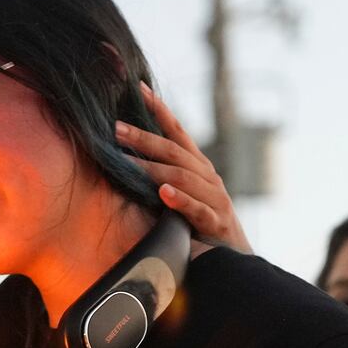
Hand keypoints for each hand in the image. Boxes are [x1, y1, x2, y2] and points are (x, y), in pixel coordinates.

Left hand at [116, 81, 251, 252]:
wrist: (232, 259)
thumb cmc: (200, 225)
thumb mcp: (183, 194)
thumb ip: (163, 176)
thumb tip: (126, 157)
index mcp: (199, 167)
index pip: (178, 132)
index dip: (160, 109)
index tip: (138, 88)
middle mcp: (208, 177)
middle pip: (174, 151)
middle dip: (143, 138)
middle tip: (115, 128)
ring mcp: (215, 198)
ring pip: (182, 177)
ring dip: (152, 167)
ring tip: (125, 161)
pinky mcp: (217, 222)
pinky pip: (197, 208)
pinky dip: (180, 200)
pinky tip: (163, 193)